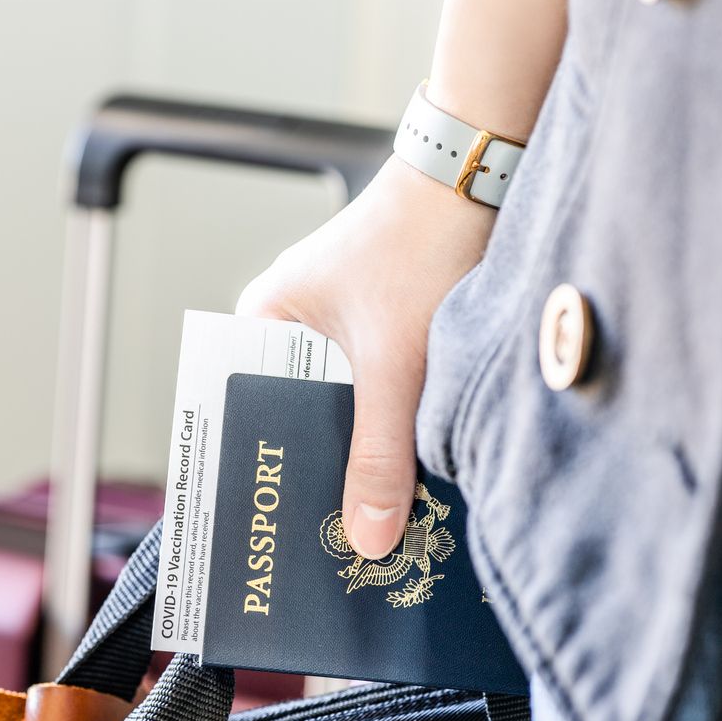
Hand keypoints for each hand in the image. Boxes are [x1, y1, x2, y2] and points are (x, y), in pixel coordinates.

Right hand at [235, 155, 494, 558]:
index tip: (267, 530)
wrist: (481, 177)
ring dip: (356, 453)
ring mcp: (336, 327)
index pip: (240, 412)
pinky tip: (404, 470)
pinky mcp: (381, 329)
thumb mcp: (396, 364)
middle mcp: (290, 326)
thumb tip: (366, 541)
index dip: (255, 472)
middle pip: (292, 420)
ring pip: (337, 411)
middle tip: (325, 543)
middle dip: (314, 474)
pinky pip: (371, 395)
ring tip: (367, 519)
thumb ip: (380, 454)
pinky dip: (386, 430)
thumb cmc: (418, 247)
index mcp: (262, 322)